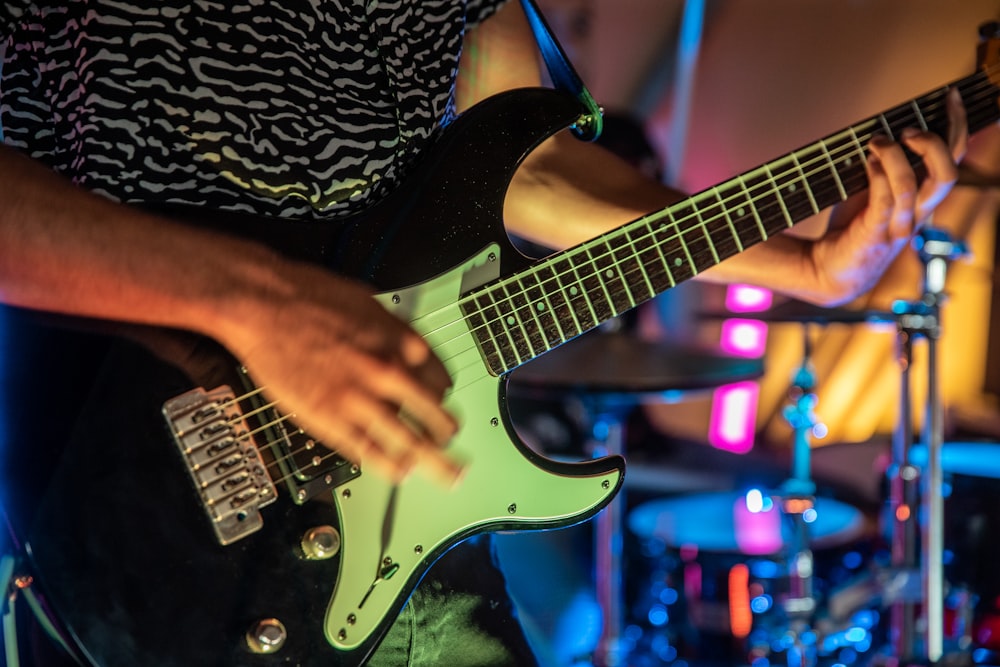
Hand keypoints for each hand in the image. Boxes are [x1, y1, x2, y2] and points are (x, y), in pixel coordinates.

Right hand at [224, 261, 461, 485]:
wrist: (264, 303)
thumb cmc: (308, 296)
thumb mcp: (369, 304)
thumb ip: (392, 334)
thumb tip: (405, 350)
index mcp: (400, 341)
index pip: (441, 380)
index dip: (443, 395)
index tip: (442, 402)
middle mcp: (387, 371)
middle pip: (435, 416)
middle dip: (446, 434)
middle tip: (451, 443)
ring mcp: (360, 399)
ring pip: (411, 443)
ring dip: (433, 462)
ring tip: (443, 472)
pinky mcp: (330, 419)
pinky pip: (371, 453)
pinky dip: (391, 467)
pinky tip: (401, 472)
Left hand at [807, 87, 966, 304]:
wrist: (826, 269)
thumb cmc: (850, 228)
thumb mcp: (871, 188)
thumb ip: (886, 165)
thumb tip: (886, 128)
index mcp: (923, 197)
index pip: (955, 157)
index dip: (957, 124)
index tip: (950, 96)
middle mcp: (919, 212)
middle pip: (948, 172)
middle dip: (933, 141)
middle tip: (905, 130)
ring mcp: (899, 225)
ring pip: (917, 184)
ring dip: (896, 155)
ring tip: (876, 142)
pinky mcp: (876, 233)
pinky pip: (887, 199)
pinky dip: (879, 173)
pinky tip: (866, 161)